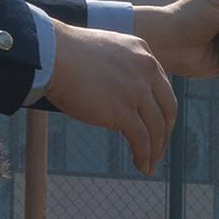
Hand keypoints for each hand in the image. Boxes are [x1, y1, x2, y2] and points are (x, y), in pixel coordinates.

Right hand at [45, 19, 176, 173]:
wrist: (51, 56)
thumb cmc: (64, 54)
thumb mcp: (103, 51)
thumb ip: (117, 68)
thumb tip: (113, 91)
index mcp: (142, 53)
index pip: (162, 87)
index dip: (163, 110)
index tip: (158, 125)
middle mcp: (145, 71)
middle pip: (167, 108)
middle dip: (165, 133)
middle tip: (159, 148)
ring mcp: (136, 91)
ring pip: (156, 128)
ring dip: (155, 150)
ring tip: (149, 164)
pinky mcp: (122, 112)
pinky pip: (141, 140)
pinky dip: (144, 156)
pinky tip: (142, 167)